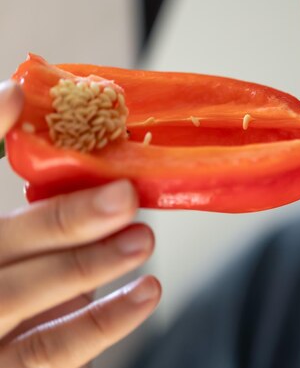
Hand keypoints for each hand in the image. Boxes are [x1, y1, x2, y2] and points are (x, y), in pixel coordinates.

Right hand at [0, 80, 160, 366]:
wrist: (3, 331)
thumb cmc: (12, 272)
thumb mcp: (15, 233)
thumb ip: (27, 190)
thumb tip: (36, 109)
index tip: (16, 94)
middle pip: (1, 243)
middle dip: (63, 220)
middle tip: (124, 196)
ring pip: (25, 295)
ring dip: (89, 264)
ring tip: (142, 239)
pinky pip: (55, 348)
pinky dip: (104, 321)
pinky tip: (147, 291)